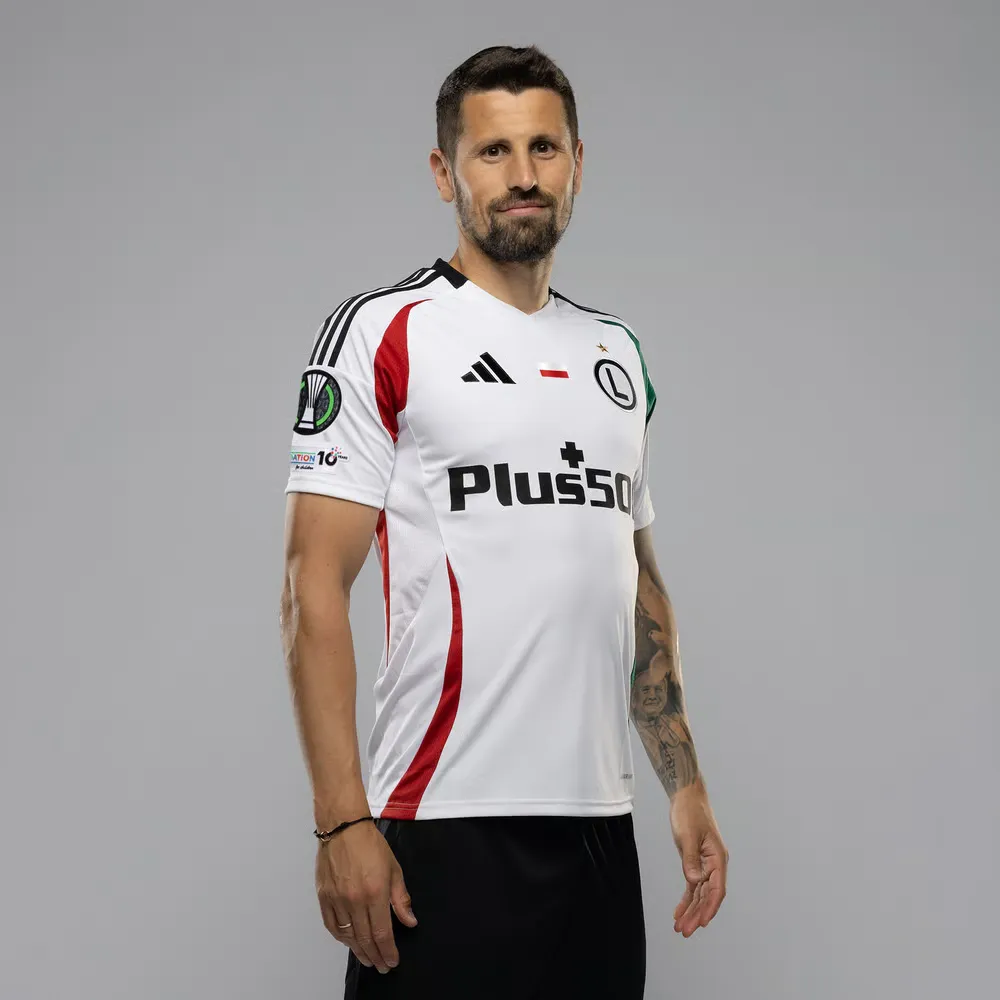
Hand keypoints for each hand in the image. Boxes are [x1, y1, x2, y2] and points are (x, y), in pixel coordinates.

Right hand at [315, 820, 417, 972]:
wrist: (343, 827)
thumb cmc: (370, 844)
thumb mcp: (394, 869)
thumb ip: (401, 898)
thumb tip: (410, 921)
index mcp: (375, 893)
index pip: (382, 933)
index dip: (388, 951)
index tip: (393, 961)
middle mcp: (354, 900)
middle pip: (365, 939)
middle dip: (375, 956)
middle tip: (382, 966)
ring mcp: (337, 900)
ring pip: (348, 936)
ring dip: (359, 951)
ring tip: (368, 959)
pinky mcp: (324, 897)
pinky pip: (332, 926)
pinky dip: (341, 938)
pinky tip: (349, 942)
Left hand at [669, 784, 727, 936]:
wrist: (686, 796)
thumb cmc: (689, 813)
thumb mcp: (688, 835)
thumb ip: (691, 859)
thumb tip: (694, 882)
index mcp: (718, 858)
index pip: (717, 889)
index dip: (709, 907)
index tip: (701, 923)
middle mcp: (715, 864)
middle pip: (708, 896)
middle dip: (697, 914)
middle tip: (684, 932)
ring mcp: (706, 864)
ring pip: (700, 894)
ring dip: (691, 911)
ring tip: (680, 929)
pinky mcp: (696, 862)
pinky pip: (693, 886)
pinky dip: (687, 899)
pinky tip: (679, 912)